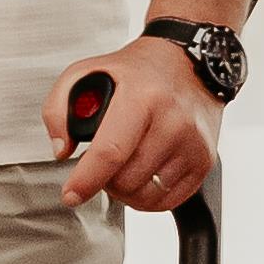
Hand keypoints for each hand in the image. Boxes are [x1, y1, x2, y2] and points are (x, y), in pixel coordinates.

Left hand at [54, 35, 219, 212]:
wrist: (188, 64)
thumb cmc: (138, 71)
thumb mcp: (85, 72)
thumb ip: (59, 109)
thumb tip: (61, 149)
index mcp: (142, 98)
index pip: (110, 152)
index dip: (86, 179)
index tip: (71, 194)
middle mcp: (173, 122)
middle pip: (126, 179)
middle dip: (103, 180)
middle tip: (100, 164)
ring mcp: (192, 144)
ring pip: (145, 195)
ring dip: (124, 191)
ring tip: (120, 168)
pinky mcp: (204, 161)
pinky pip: (168, 200)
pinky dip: (147, 198)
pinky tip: (140, 176)